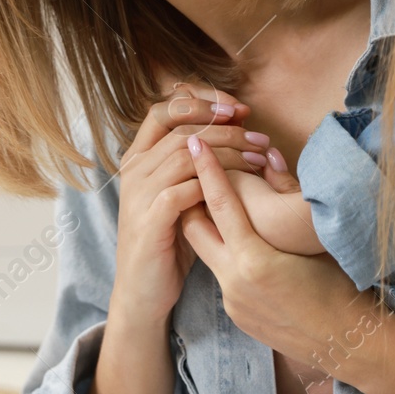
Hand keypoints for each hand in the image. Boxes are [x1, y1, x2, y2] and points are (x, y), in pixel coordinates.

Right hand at [110, 75, 268, 328]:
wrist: (143, 291)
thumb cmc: (169, 240)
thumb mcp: (179, 194)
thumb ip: (194, 163)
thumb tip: (235, 128)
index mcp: (137, 157)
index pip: (164, 109)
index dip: (202, 102)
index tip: (238, 109)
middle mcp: (134, 169)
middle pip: (181, 128)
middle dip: (226, 128)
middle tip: (260, 137)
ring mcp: (138, 194)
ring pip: (184, 155)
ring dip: (228, 153)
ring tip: (260, 158)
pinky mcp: (150, 221)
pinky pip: (182, 190)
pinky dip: (213, 184)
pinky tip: (242, 188)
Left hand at [180, 130, 394, 393]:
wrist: (351, 342)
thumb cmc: (342, 283)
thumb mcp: (313, 236)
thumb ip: (286, 195)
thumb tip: (269, 156)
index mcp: (254, 260)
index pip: (220, 204)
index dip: (206, 169)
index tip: (193, 141)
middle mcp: (235, 282)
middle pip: (194, 228)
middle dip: (191, 199)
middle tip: (195, 174)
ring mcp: (232, 301)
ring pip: (206, 254)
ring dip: (210, 230)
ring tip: (222, 210)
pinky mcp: (236, 315)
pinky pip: (222, 277)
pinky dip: (227, 257)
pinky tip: (245, 250)